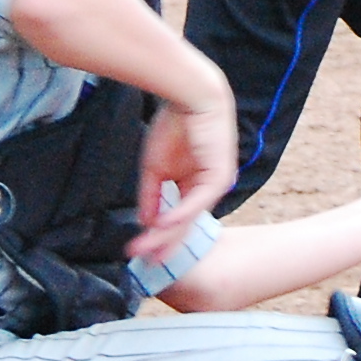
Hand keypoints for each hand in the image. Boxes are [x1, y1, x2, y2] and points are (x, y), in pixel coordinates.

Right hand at [131, 91, 236, 260]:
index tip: (139, 252)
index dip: (159, 236)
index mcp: (194, 186)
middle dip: (163, 244)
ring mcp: (216, 184)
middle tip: (147, 264)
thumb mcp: (155, 167)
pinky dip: (180, 213)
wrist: (190, 95)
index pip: (177, 219)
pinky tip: (163, 225)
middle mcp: (207, 189)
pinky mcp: (220, 175)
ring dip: (168, 235)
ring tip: (149, 252)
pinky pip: (197, 200)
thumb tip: (147, 223)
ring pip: (190, 217)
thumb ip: (152, 196)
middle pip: (184, 224)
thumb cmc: (173, 125)